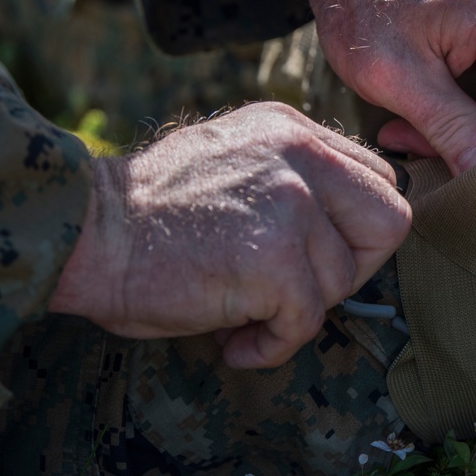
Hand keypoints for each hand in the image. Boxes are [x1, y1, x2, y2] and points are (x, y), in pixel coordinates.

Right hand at [49, 102, 411, 368]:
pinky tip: (235, 341)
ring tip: (242, 310)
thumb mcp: (236, 161)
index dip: (357, 229)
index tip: (316, 256)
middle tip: (300, 288)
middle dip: (354, 267)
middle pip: (390, 220)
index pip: (378, 179)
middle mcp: (302, 155)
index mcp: (294, 130)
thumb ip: (296, 178)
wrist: (84, 232)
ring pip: (343, 279)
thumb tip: (344, 231)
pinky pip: (307, 321)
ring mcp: (292, 203)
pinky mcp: (274, 257)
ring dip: (298, 309)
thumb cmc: (150, 210)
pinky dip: (274, 345)